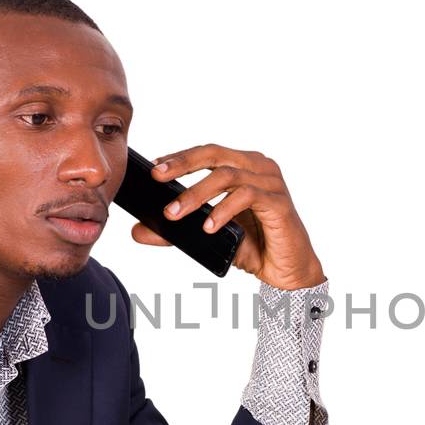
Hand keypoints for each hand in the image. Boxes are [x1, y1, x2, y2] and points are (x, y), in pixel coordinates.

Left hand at [134, 144, 325, 289]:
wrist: (287, 271)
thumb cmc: (254, 246)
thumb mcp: (208, 236)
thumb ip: (175, 233)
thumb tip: (137, 231)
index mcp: (244, 166)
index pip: (207, 153)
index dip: (180, 157)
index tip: (154, 168)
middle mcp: (259, 167)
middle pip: (215, 154)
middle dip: (183, 165)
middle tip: (158, 178)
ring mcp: (271, 183)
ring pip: (228, 176)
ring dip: (196, 194)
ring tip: (174, 214)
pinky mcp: (279, 203)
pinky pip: (248, 197)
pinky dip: (223, 210)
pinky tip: (208, 226)